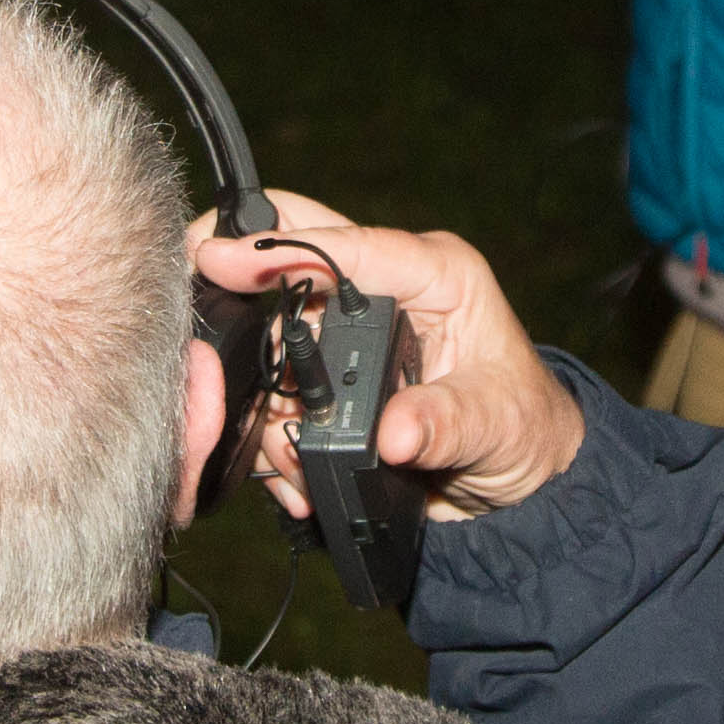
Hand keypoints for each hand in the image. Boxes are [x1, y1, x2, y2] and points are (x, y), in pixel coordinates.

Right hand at [194, 197, 585, 522]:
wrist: (518, 478)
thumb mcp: (497, 424)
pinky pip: (276, 390)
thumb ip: (447, 424)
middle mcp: (384, 292)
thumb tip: (396, 434)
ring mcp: (350, 332)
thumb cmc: (522, 427)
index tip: (218, 258)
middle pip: (290, 264)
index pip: (349, 245)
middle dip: (242, 299)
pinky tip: (293, 474)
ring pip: (270, 335)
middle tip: (202, 335)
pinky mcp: (331, 373)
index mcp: (433, 274)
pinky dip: (271, 432)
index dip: (279, 248)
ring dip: (263, 395)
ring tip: (288, 457)